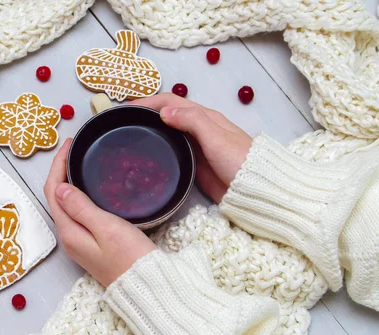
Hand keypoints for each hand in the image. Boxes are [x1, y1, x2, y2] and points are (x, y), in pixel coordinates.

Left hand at [44, 139, 155, 286]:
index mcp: (69, 232)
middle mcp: (69, 238)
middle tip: (73, 149)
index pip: (52, 191)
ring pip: (66, 206)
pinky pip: (76, 215)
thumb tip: (60, 188)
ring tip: (78, 163)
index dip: (57, 165)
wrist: (145, 286)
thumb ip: (81, 207)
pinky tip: (89, 189)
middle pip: (55, 198)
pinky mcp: (90, 245)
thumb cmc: (130, 258)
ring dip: (68, 183)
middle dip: (60, 171)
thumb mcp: (106, 228)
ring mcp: (79, 243)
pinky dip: (78, 196)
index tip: (69, 145)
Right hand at [133, 93, 252, 201]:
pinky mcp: (194, 164)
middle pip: (167, 114)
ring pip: (168, 132)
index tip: (126, 107)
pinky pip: (173, 151)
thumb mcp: (217, 138)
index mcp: (204, 117)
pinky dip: (158, 148)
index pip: (171, 101)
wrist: (256, 190)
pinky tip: (147, 155)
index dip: (148, 101)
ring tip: (129, 135)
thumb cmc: (240, 162)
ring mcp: (196, 147)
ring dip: (150, 129)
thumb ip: (193, 121)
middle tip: (123, 121)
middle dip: (145, 113)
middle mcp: (199, 128)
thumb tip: (164, 112)